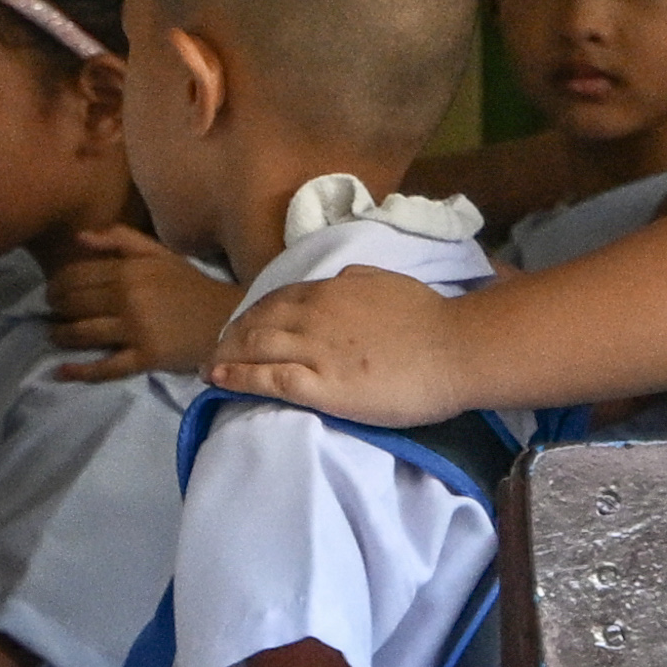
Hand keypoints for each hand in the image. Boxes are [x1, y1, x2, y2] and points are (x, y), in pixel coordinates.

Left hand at [43, 220, 230, 381]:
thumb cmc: (189, 285)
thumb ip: (120, 239)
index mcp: (128, 271)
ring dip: (60, 335)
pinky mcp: (144, 357)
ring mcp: (135, 330)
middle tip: (52, 312)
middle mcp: (127, 298)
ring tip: (54, 336)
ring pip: (83, 333)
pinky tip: (60, 371)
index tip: (52, 291)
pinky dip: (80, 371)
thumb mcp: (159, 253)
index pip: (76, 276)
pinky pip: (105, 367)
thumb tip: (80, 236)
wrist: (226, 319)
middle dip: (56, 308)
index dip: (57, 284)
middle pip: (74, 304)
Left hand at [208, 264, 481, 427]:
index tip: (241, 327)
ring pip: (254, 347)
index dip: (253, 315)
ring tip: (210, 367)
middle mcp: (313, 316)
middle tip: (218, 350)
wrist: (455, 349)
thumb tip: (337, 281)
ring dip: (226, 355)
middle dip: (232, 336)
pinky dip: (236, 376)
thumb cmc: (430, 317)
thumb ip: (355, 281)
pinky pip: (267, 378)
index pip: (277, 299)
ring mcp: (314, 351)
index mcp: (330, 290)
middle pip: (257, 323)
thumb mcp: (386, 282)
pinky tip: (217, 379)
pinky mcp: (320, 386)